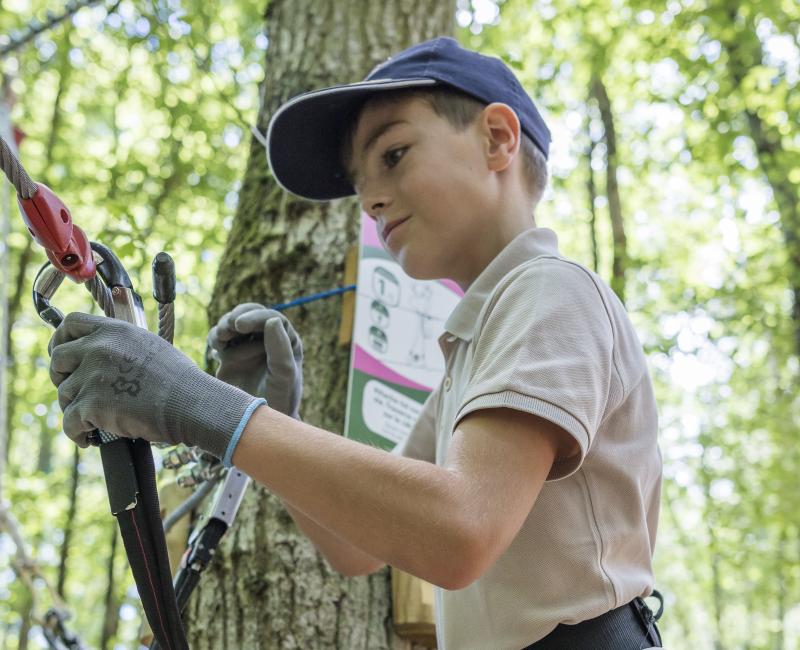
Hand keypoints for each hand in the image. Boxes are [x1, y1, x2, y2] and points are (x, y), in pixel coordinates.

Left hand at [49, 312, 262, 460]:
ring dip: (75, 409)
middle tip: (75, 391)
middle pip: (57, 358)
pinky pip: (69, 423)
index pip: (70, 323)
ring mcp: (93, 376)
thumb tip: (103, 355)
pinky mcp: (91, 405)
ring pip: (64, 394)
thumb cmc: (180, 381)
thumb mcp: (150, 347)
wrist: (192, 403)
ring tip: (93, 421)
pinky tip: (90, 438)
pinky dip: (77, 434)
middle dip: (61, 376)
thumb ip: (122, 345)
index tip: (64, 355)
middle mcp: (99, 348)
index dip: (61, 340)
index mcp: (115, 330)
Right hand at [207, 303, 302, 418]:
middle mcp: (267, 341)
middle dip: (238, 317)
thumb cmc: (278, 401)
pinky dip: (216, 337)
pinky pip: (221, 338)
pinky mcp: (230, 356)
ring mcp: (248, 347)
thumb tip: (272, 320)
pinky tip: (216, 348)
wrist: (258, 423)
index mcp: (287, 342)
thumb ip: (280, 349)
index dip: (255, 317)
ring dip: (225, 326)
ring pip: (234, 324)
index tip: (240, 325)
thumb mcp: (283, 376)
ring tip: (221, 339)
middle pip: (251, 315)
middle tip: (229, 328)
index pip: (271, 318)